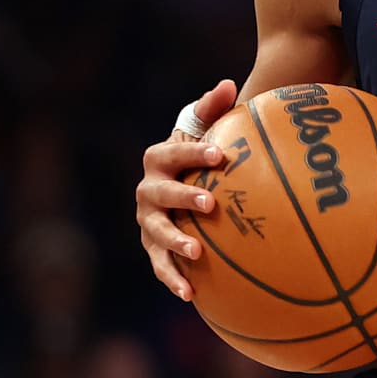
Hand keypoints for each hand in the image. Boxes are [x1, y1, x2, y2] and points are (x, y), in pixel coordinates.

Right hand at [136, 79, 239, 300]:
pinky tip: (191, 293)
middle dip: (185, 197)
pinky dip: (172, 278)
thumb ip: (214, 108)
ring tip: (197, 253)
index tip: (222, 155)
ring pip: (157, 233)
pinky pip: (160, 264)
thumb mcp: (205, 128)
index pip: (176, 154)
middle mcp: (148, 190)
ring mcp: (148, 221)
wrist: (182, 181)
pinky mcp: (154, 247)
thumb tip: (229, 84)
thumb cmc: (200, 152)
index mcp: (159, 159)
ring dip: (175, 243)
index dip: (196, 154)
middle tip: (211, 203)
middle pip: (163, 194)